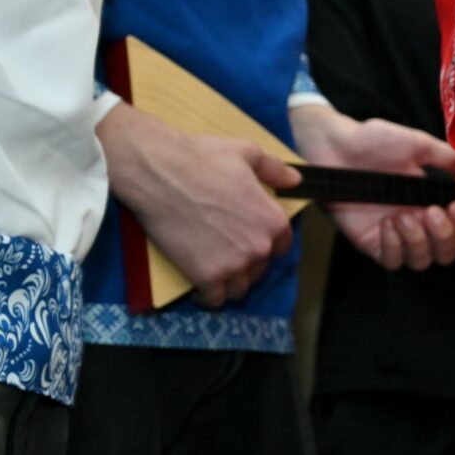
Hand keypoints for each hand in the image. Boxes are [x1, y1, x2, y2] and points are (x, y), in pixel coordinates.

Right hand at [96, 104, 301, 307]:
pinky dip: (208, 296)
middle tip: (226, 252)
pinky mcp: (205, 276)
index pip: (282, 246)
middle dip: (247, 263)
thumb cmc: (204, 159)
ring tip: (215, 270)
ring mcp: (233, 265)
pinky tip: (200, 285)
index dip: (267, 243)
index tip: (248, 239)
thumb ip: (275, 170)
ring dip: (231, 282)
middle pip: (260, 269)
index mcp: (274, 221)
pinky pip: (214, 300)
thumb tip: (295, 180)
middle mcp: (260, 248)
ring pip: (240, 288)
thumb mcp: (248, 154)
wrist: (159, 173)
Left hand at [291, 104, 454, 270]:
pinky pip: (392, 261)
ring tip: (404, 215)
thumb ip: (452, 158)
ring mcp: (395, 235)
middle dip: (447, 238)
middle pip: (447, 253)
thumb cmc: (374, 141)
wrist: (333, 145)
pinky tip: (388, 223)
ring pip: (422, 261)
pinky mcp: (371, 243)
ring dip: (420, 241)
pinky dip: (396, 246)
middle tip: (434, 212)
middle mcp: (418, 222)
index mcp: (433, 201)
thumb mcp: (417, 145)